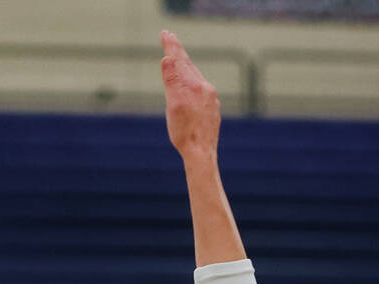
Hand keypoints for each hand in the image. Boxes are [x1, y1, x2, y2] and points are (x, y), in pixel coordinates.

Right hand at [161, 30, 220, 160]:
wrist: (202, 154)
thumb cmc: (185, 133)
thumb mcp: (174, 105)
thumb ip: (172, 80)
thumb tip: (168, 59)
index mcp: (194, 85)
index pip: (180, 61)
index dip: (171, 47)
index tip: (165, 34)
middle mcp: (205, 89)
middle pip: (189, 67)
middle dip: (179, 53)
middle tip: (171, 38)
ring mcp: (211, 100)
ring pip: (197, 79)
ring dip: (187, 68)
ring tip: (181, 60)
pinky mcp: (212, 111)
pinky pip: (202, 92)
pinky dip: (194, 84)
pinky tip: (193, 88)